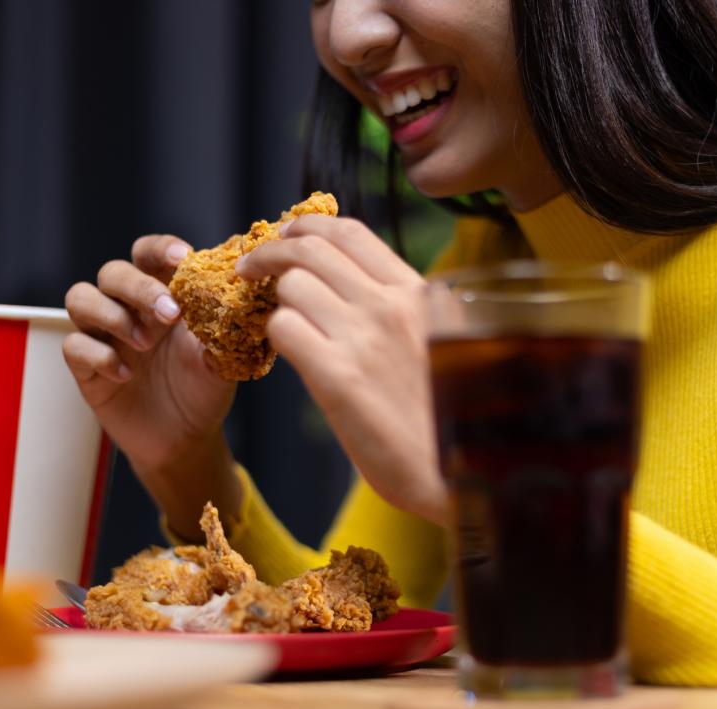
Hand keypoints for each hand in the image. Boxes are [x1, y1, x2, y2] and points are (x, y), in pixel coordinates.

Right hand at [63, 235, 235, 474]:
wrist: (187, 438)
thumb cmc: (204, 388)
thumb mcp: (223, 356)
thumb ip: (227, 322)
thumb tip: (247, 288)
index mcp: (161, 294)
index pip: (148, 253)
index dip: (160, 249)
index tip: (182, 257)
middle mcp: (127, 308)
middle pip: (113, 272)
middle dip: (139, 287)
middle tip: (169, 313)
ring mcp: (104, 336)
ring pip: (80, 298)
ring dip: (112, 314)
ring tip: (146, 344)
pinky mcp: (87, 368)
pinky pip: (74, 345)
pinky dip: (99, 355)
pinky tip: (126, 375)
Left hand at [236, 215, 447, 525]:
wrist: (466, 474)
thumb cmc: (454, 419)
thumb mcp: (445, 345)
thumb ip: (408, 313)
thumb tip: (362, 291)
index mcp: (420, 293)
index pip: (349, 232)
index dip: (306, 227)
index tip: (286, 235)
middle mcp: (392, 305)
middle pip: (310, 249)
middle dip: (270, 252)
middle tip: (250, 268)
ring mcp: (364, 339)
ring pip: (292, 286)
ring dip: (274, 301)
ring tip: (276, 324)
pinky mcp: (339, 379)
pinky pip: (284, 330)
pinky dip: (275, 337)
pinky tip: (286, 355)